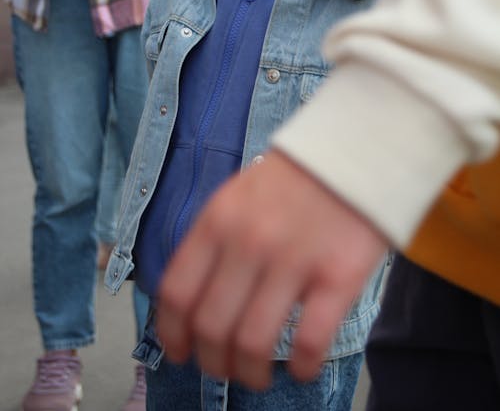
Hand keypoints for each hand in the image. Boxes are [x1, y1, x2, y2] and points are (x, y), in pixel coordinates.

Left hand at [156, 150, 387, 388]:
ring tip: (258, 376)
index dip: (172, 334)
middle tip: (225, 368)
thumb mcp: (235, 197)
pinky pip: (309, 341)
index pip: (177, 292)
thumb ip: (211, 242)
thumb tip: (190, 302)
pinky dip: (301, 368)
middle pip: (211, 326)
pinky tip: (301, 369)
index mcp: (218, 221)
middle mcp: (248, 242)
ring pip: (253, 342)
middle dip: (213, 362)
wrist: (353, 152)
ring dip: (250, 374)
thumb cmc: (291, 180)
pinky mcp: (338, 276)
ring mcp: (293, 260)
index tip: (180, 352)